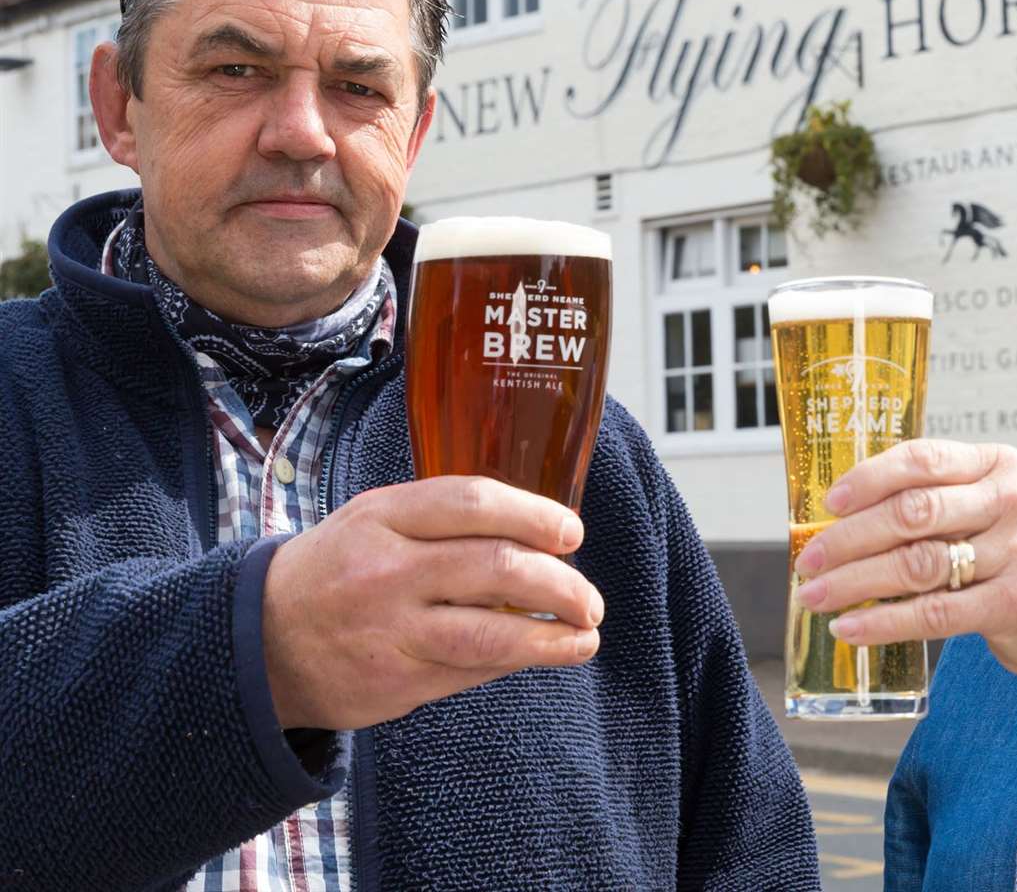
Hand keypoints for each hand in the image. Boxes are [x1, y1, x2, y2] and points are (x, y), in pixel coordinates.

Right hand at [261, 476, 603, 729]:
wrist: (257, 642)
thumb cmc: (336, 570)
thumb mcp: (374, 520)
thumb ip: (444, 520)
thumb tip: (538, 532)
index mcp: (384, 516)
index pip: (475, 503)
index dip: (536, 516)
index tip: (572, 533)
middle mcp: (388, 571)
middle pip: (498, 568)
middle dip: (562, 584)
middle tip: (589, 597)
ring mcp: (392, 630)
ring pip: (493, 632)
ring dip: (554, 635)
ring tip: (586, 635)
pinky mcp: (396, 681)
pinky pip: (473, 669)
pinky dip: (518, 660)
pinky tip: (545, 653)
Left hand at [792, 440, 1016, 702]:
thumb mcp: (987, 512)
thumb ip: (933, 505)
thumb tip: (839, 522)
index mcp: (998, 464)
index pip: (921, 460)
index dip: (867, 480)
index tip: (827, 505)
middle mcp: (1012, 499)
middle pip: (912, 513)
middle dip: (849, 539)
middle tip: (807, 561)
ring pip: (917, 563)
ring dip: (855, 582)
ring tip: (816, 596)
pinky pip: (934, 612)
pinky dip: (883, 623)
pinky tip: (849, 628)